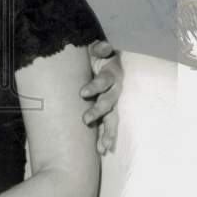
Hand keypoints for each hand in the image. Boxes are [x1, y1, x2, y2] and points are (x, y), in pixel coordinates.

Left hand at [81, 40, 123, 154]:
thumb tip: (105, 47)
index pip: (104, 81)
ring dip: (108, 132)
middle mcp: (114, 90)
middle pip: (109, 102)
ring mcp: (113, 103)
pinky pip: (109, 126)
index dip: (95, 86)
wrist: (102, 62)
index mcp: (111, 74)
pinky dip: (106, 137)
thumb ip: (99, 48)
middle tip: (85, 120)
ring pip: (113, 118)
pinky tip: (103, 150)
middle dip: (98, 111)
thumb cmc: (96, 56)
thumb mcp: (97, 50)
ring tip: (102, 147)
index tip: (82, 93)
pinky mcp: (109, 112)